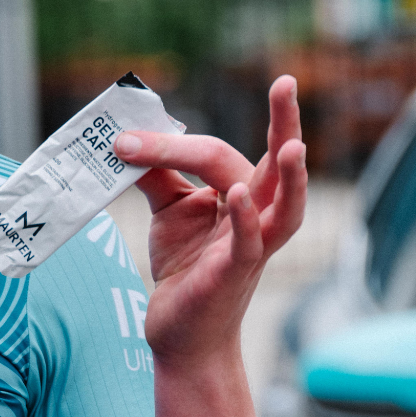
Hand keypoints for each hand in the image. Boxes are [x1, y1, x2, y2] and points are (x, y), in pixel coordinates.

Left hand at [112, 75, 306, 364]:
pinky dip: (245, 218)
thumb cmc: (184, 270)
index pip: (215, 155)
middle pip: (277, 166)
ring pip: (285, 207)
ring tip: (293, 143)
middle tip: (286, 82)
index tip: (122, 140)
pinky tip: (240, 195)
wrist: (181, 334)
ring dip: (292, 176)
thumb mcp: (169, 214)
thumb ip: (158, 175)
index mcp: (241, 196)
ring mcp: (251, 247)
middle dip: (284, 122)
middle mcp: (256, 217)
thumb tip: (130, 140)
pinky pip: (249, 243)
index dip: (167, 144)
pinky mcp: (234, 274)